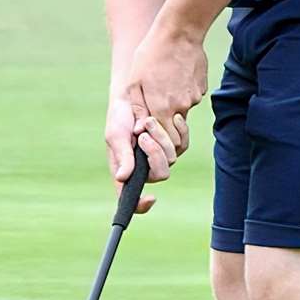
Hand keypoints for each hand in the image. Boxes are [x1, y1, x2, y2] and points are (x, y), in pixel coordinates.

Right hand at [105, 97, 177, 214]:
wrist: (134, 94)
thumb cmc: (119, 116)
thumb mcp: (116, 135)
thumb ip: (122, 156)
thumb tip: (123, 178)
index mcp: (127, 171)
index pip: (133, 199)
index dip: (141, 205)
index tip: (151, 198)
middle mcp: (145, 168)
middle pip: (161, 174)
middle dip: (154, 153)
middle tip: (143, 135)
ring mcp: (161, 156)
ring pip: (172, 157)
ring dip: (160, 136)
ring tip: (147, 120)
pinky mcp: (174, 143)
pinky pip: (182, 144)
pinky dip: (178, 130)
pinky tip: (170, 118)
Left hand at [125, 18, 207, 151]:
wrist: (179, 32)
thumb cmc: (151, 54)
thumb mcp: (135, 81)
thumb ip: (138, 109)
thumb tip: (139, 130)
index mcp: (162, 108)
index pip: (166, 140)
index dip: (159, 140)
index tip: (152, 132)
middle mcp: (181, 107)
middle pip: (177, 130)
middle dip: (168, 127)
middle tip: (158, 110)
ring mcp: (194, 97)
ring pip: (183, 111)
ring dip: (175, 105)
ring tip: (165, 83)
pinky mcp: (202, 88)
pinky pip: (191, 98)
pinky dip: (184, 93)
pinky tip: (176, 76)